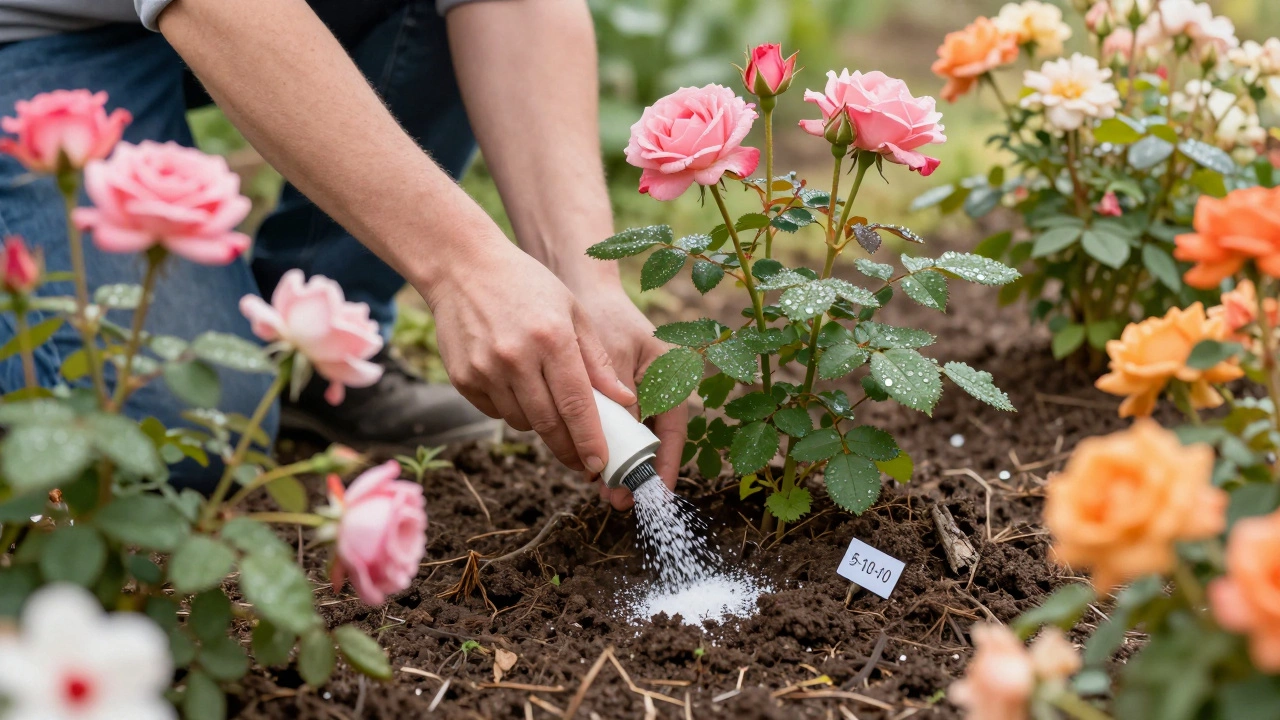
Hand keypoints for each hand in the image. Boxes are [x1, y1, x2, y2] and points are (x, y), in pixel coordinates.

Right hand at [424, 239, 635, 473]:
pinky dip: (512, 409)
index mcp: (551, 339)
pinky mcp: (463, 379)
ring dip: (541, 425)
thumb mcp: (572, 311)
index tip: (600, 464)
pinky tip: (517, 385)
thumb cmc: (527, 285)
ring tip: (549, 405)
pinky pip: (496, 412)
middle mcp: (516, 358)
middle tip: (583, 462)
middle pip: (549, 424)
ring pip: (522, 422)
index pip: (577, 405)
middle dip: (569, 449)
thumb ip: (598, 360)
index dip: (590, 441)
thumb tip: (624, 402)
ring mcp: (485, 370)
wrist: (462, 267)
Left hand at [571, 283, 688, 509]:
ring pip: (634, 438)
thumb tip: (617, 447)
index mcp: (673, 378)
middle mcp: (662, 389)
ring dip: (618, 462)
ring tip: (599, 488)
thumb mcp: (614, 359)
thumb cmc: (603, 316)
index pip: (674, 434)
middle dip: (635, 474)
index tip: (651, 498)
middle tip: (614, 500)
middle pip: (654, 443)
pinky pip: (618, 426)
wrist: (584, 288)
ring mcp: (641, 393)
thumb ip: (618, 402)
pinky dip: (605, 443)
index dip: (662, 469)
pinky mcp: (620, 395)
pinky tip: (588, 459)